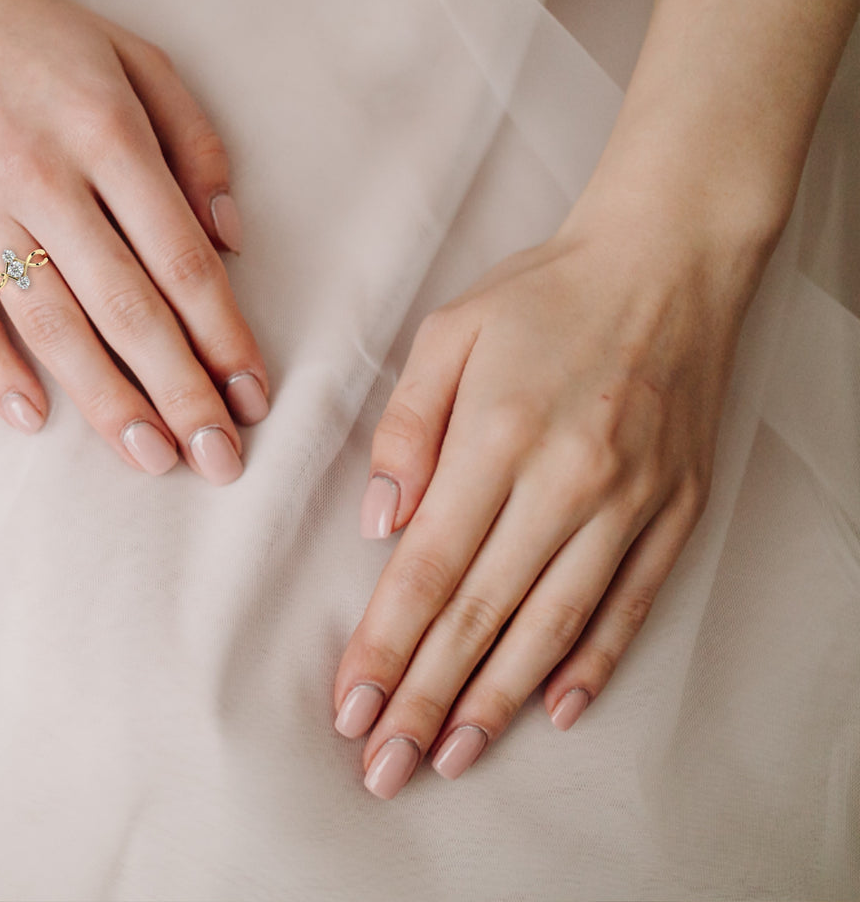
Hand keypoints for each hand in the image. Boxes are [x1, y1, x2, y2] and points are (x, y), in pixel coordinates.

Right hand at [0, 0, 267, 482]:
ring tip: (152, 459)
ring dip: (105, 400)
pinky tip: (34, 420)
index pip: (182, 261)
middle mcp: (42, 176)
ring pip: (50, 324)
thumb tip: (234, 241)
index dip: (224, 337)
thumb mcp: (143, 62)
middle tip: (219, 459)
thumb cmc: (46, 40)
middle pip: (126, 308)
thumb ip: (199, 147)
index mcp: (107, 133)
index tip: (254, 396)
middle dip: (180, 392)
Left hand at [333, 199, 751, 797]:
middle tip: (386, 766)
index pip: (430, 567)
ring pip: (555, 625)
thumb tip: (381, 523)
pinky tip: (558, 710)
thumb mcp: (450, 334)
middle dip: (426, 697)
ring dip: (499, 699)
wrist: (665, 262)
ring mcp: (630, 501)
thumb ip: (406, 430)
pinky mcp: (675, 508)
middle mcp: (567, 480)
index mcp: (499, 435)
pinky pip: (631, 602)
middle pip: (484, 614)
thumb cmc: (545, 293)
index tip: (353, 706)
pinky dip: (594, 662)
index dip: (387, 644)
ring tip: (455, 755)